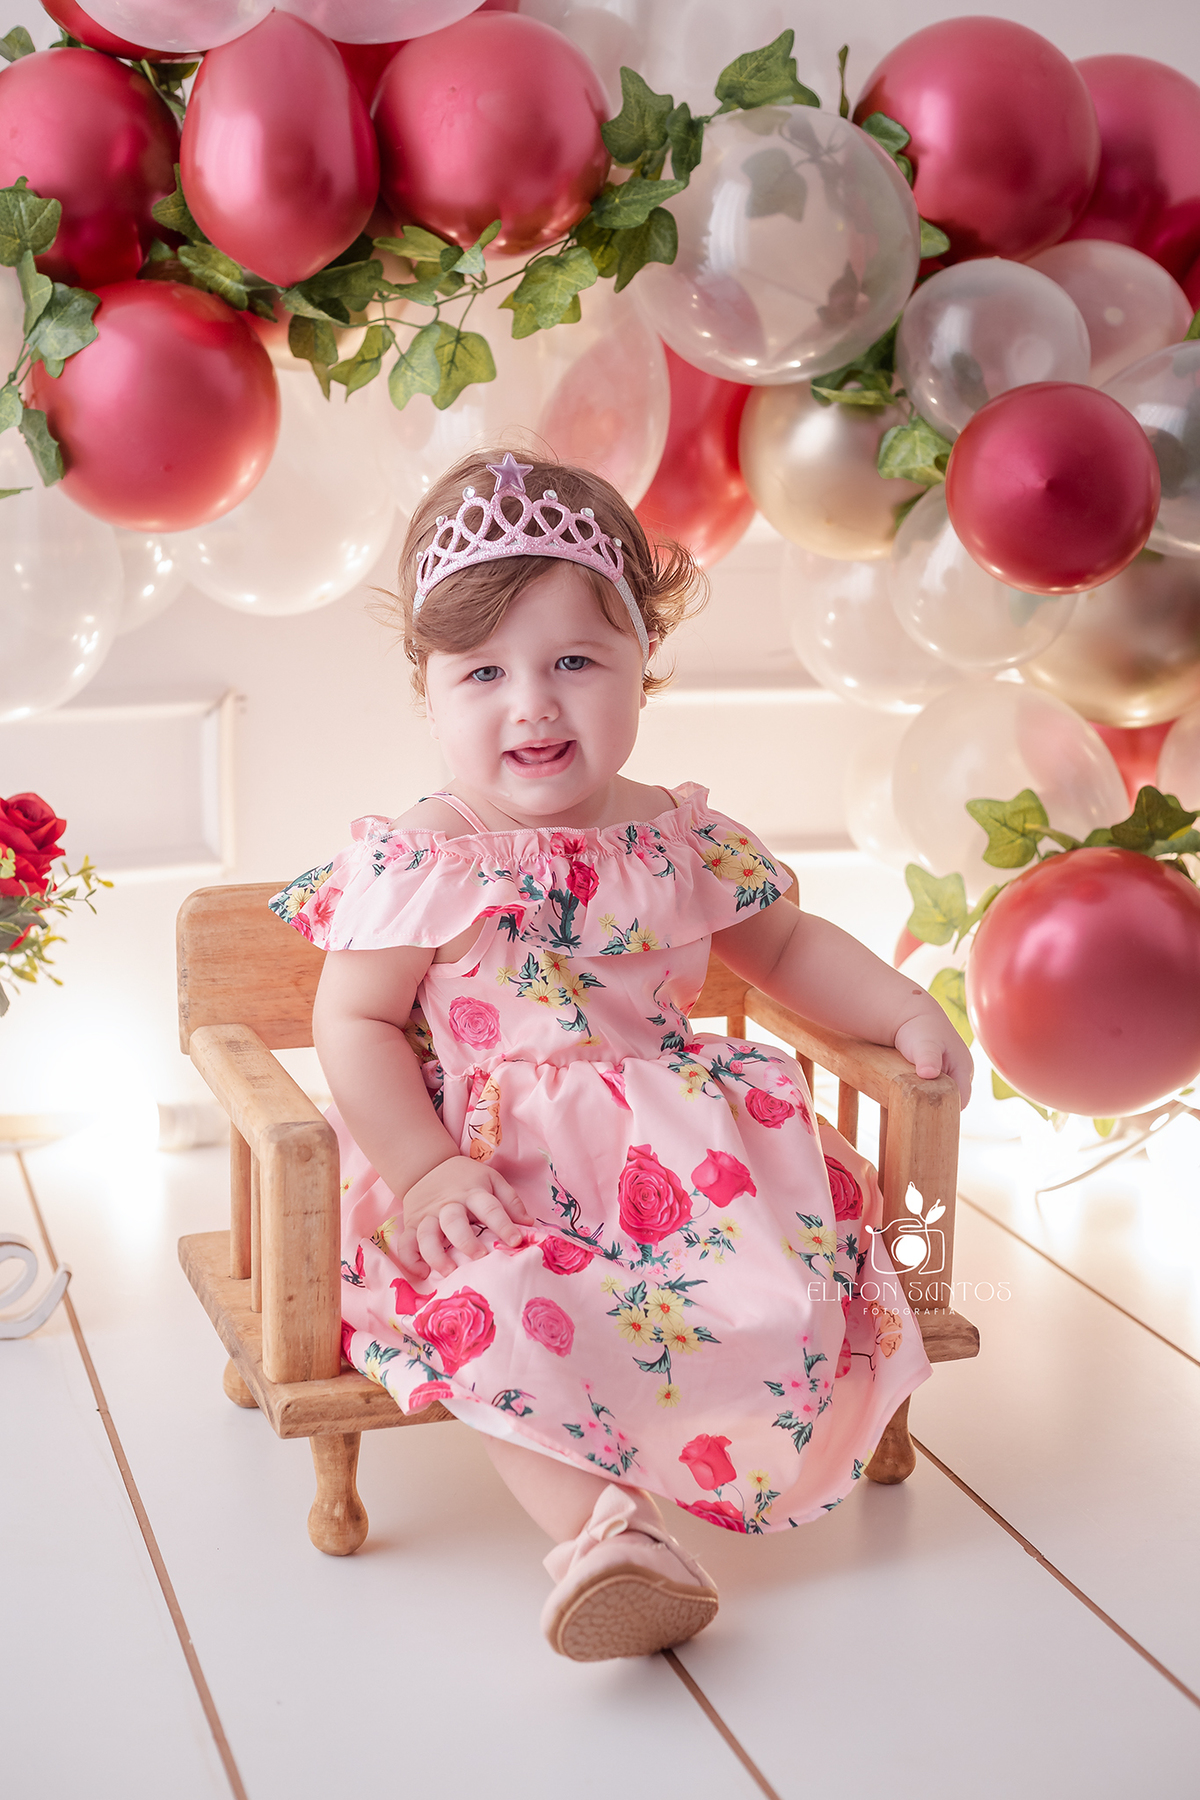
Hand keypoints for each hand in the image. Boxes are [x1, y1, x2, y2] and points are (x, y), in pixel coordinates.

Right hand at [396, 1156, 532, 1279]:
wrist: (427, 1166)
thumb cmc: (465, 1179)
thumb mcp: (491, 1180)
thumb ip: (510, 1201)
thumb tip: (528, 1225)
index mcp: (472, 1192)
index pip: (489, 1207)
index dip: (503, 1224)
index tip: (516, 1241)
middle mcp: (448, 1204)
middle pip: (453, 1221)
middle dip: (465, 1241)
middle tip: (479, 1257)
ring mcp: (427, 1215)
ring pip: (426, 1235)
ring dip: (436, 1255)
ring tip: (449, 1272)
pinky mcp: (411, 1225)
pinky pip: (405, 1244)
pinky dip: (411, 1260)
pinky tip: (423, 1273)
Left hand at [894, 1009, 972, 1107]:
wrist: (908, 1016)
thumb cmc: (919, 1028)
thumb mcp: (924, 1043)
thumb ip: (928, 1058)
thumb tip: (929, 1073)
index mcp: (964, 1069)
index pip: (960, 1101)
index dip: (944, 1110)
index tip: (923, 1115)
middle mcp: (958, 1076)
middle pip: (950, 1102)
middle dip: (934, 1108)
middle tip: (912, 1111)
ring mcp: (946, 1077)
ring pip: (938, 1099)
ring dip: (925, 1102)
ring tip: (907, 1102)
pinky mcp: (934, 1078)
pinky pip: (929, 1094)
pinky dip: (919, 1097)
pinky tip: (905, 1097)